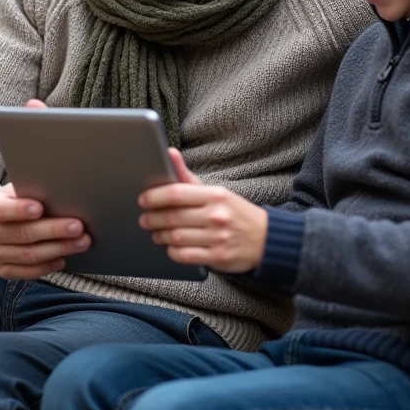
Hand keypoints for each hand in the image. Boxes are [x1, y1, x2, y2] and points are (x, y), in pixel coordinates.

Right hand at [0, 182, 90, 279]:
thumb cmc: (13, 203)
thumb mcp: (15, 192)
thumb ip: (31, 193)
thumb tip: (62, 195)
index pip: (3, 210)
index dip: (20, 210)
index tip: (40, 208)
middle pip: (23, 234)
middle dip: (54, 230)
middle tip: (78, 227)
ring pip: (28, 255)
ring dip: (58, 249)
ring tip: (81, 242)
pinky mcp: (2, 271)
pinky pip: (27, 272)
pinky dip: (47, 267)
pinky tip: (63, 259)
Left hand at [138, 148, 268, 273]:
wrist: (266, 238)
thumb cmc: (235, 212)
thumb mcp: (217, 192)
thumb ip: (189, 177)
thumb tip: (170, 152)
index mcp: (215, 195)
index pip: (176, 193)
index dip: (154, 197)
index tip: (143, 200)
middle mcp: (217, 215)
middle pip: (173, 217)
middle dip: (153, 218)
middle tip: (144, 219)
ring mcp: (218, 237)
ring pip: (176, 237)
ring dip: (160, 236)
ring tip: (156, 233)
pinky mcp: (218, 257)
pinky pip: (185, 256)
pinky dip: (172, 251)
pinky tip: (170, 247)